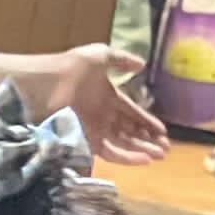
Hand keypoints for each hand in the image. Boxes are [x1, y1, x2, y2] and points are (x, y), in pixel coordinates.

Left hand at [16, 43, 168, 163]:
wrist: (48, 82)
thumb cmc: (72, 66)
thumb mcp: (101, 55)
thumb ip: (122, 59)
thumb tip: (143, 64)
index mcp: (109, 97)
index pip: (132, 112)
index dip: (147, 121)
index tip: (163, 131)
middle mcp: (103, 115)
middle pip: (130, 131)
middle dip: (148, 139)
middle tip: (166, 147)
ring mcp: (95, 129)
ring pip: (124, 143)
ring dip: (142, 149)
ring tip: (161, 155)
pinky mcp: (87, 141)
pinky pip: (111, 152)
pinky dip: (127, 157)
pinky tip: (145, 159)